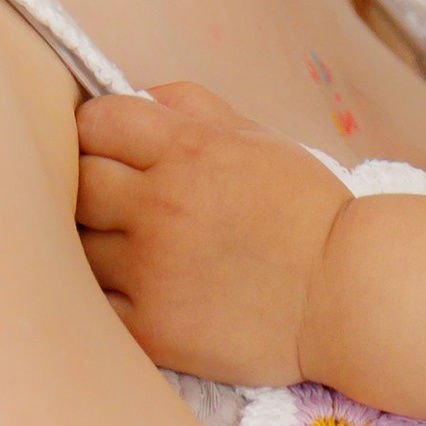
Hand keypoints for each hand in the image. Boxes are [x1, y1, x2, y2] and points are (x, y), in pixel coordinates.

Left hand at [76, 80, 350, 384]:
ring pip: (77, 246)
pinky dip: (107, 298)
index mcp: (189, 150)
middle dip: (94, 187)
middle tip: (120, 205)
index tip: (114, 152)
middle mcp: (162, 206)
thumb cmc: (306, 212)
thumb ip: (193, 107)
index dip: (99, 134)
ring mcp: (152, 271)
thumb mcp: (260, 138)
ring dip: (98, 245)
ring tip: (136, 252)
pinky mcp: (152, 329)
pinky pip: (93, 304)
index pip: (94, 122)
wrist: (349, 295)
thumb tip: (135, 96)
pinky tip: (142, 293)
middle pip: (76, 182)